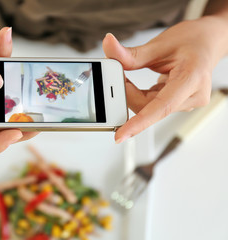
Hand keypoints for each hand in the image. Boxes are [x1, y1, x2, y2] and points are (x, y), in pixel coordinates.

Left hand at [103, 16, 227, 142]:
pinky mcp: (179, 104)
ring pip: (148, 107)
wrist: (208, 41)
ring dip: (133, 93)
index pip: (161, 107)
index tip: (120, 134)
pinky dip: (139, 95)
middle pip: (149, 107)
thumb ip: (132, 53)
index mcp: (191, 78)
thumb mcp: (159, 44)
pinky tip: (138, 83)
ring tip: (129, 74)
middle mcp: (191, 96)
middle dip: (127, 93)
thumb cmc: (191, 40)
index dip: (139, 123)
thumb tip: (108, 46)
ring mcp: (186, 102)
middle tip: (116, 73)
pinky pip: (152, 105)